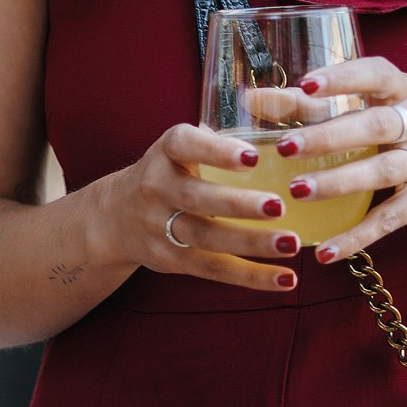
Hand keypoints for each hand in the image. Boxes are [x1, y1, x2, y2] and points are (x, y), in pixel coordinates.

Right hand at [95, 123, 305, 292]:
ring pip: (208, 238)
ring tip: (291, 243)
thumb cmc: (168, 174)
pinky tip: (286, 279)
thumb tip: (286, 127)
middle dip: (238, 204)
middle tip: (279, 205)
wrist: (115, 216)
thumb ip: (218, 143)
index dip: (217, 151)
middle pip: (197, 198)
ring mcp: (160, 227)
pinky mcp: (171, 261)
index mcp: (165, 152)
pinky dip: (252, 277)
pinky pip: (214, 269)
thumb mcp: (178, 150)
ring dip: (252, 243)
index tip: (253, 157)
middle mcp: (157, 187)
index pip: (185, 145)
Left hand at [278, 57, 406, 265]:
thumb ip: (327, 100)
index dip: (342, 78)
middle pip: (375, 126)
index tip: (306, 83)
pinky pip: (392, 219)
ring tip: (297, 191)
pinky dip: (358, 236)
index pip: (376, 74)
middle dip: (330, 135)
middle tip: (285, 146)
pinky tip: (325, 251)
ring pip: (383, 171)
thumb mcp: (388, 101)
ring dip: (339, 182)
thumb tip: (256, 98)